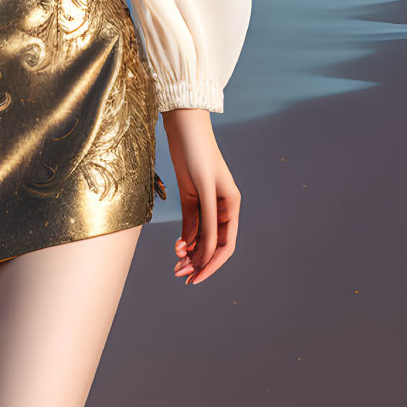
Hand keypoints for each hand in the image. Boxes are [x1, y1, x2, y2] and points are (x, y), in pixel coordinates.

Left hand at [162, 108, 239, 284]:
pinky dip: (184, 238)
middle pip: (213, 244)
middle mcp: (221, 207)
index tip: (196, 277)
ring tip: (175, 263)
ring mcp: (206, 203)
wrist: (183, 128)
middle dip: (198, 261)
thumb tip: (205, 253)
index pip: (225, 244)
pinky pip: (191, 225)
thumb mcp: (203, 190)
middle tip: (179, 273)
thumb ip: (206, 222)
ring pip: (200, 237)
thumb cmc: (198, 154)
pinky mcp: (192, 197)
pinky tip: (176, 246)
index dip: (212, 264)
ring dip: (189, 252)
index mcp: (232, 206)